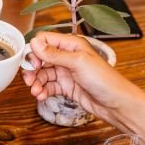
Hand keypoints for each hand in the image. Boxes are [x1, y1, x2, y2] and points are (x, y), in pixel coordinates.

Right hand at [22, 32, 138, 124]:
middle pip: (40, 59)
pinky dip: (42, 91)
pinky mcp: (66, 86)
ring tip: (36, 92)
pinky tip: (41, 96)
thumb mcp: (77, 62)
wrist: (116, 103)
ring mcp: (66, 72)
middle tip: (29, 81)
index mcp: (71, 45)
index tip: (34, 64)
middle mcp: (67, 56)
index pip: (44, 40)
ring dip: (36, 83)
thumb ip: (54, 53)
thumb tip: (34, 42)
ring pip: (43, 74)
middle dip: (32, 70)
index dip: (35, 51)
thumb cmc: (104, 80)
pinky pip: (48, 86)